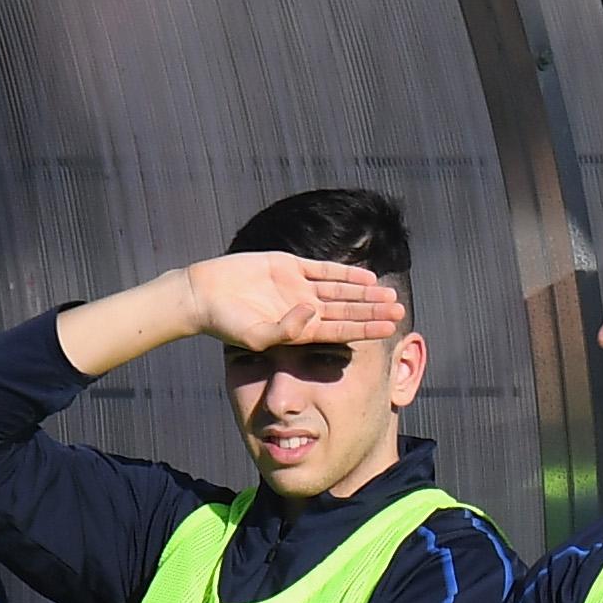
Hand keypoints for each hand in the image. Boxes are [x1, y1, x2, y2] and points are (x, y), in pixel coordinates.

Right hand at [173, 253, 405, 353]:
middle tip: (399, 310)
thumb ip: (285, 330)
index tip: (389, 327)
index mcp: (300, 331)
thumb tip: (312, 312)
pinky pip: (323, 269)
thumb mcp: (255, 336)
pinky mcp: (289, 266)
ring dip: (364, 292)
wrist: (204, 294)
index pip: (341, 330)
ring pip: (340, 290)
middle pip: (346, 310)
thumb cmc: (225, 323)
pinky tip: (366, 276)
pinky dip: (344, 272)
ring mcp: (298, 287)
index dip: (366, 328)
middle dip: (372, 310)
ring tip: (388, 294)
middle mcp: (304, 309)